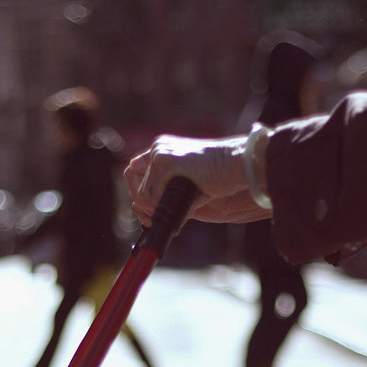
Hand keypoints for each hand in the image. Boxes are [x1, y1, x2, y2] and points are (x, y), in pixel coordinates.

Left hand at [124, 134, 270, 225]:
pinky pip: (151, 196)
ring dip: (154, 208)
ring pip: (140, 192)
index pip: (135, 171)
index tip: (149, 213)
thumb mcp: (186, 187)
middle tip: (155, 218)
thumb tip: (143, 213)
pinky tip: (181, 204)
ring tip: (176, 209)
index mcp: (163, 150)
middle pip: (131, 178)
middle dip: (142, 202)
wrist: (235, 166)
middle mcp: (158, 149)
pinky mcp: (166, 163)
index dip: (138, 192)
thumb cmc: (219, 179)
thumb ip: (166, 194)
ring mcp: (160, 154)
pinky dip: (163, 207)